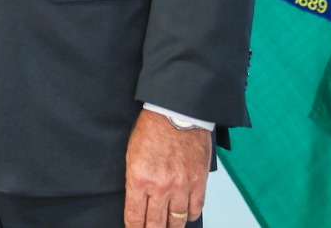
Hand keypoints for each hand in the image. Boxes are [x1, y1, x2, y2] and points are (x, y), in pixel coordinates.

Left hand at [124, 110, 210, 226]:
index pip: (134, 216)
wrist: (176, 114)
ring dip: (171, 227)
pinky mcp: (199, 183)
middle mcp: (160, 187)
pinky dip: (190, 216)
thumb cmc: (151, 131)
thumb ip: (135, 181)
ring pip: (177, 220)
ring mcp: (181, 187)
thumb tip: (137, 202)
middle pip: (156, 224)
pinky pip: (195, 209)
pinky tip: (185, 217)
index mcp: (138, 179)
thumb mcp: (132, 155)